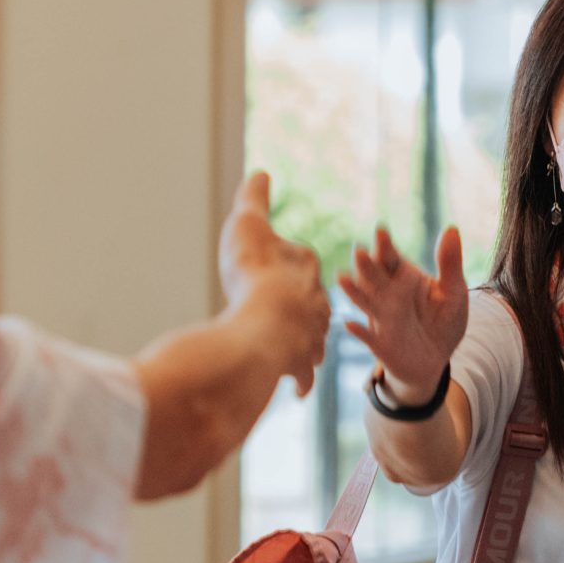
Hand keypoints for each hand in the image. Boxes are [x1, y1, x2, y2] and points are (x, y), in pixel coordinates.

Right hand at [218, 172, 328, 395]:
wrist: (264, 325)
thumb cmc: (254, 272)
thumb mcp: (248, 224)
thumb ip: (254, 199)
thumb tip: (261, 171)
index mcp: (304, 267)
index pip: (303, 262)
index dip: (291, 264)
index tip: (281, 269)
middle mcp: (315, 302)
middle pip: (313, 302)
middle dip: (305, 308)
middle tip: (291, 311)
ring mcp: (309, 335)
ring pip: (313, 339)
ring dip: (306, 344)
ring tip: (297, 350)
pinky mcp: (300, 364)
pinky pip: (303, 375)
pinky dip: (301, 381)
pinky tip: (298, 391)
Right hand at [339, 224, 468, 401]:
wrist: (436, 359)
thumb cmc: (443, 320)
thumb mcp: (453, 291)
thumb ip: (450, 262)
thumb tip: (452, 228)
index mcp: (402, 276)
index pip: (390, 258)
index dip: (385, 245)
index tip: (382, 231)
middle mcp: (386, 294)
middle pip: (373, 276)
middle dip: (366, 265)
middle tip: (359, 251)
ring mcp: (381, 318)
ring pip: (365, 302)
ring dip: (353, 291)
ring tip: (342, 277)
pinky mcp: (381, 343)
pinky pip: (368, 337)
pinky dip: (359, 332)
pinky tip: (351, 325)